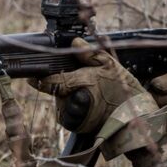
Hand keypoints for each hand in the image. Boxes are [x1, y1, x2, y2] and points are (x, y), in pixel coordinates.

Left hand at [30, 38, 146, 133]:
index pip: (52, 81)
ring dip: (69, 95)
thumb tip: (75, 41)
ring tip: (89, 94)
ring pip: (61, 100)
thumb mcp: (110, 65)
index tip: (32, 77)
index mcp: (81, 83)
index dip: (40, 79)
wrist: (133, 119)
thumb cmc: (124, 91)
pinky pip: (67, 111)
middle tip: (81, 81)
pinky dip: (73, 106)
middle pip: (57, 89)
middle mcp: (74, 101)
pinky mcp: (75, 125)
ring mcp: (73, 115)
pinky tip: (88, 104)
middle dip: (64, 84)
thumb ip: (90, 54)